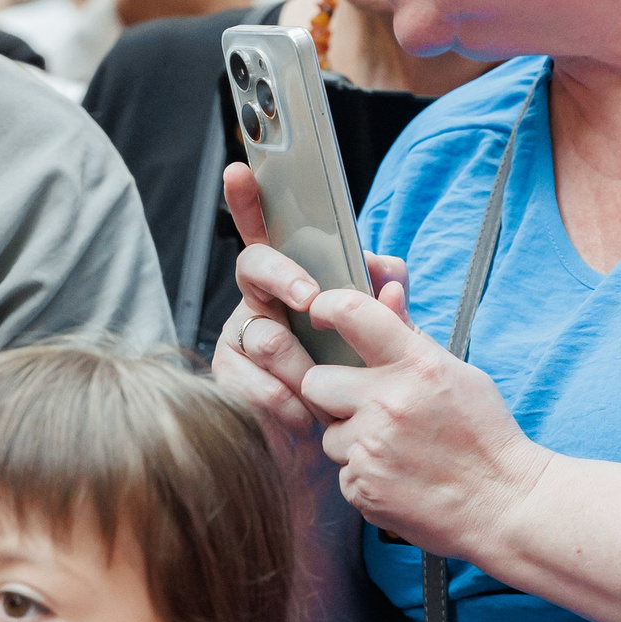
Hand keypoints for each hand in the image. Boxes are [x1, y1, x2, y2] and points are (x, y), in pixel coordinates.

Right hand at [210, 164, 407, 514]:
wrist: (348, 449)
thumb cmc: (362, 383)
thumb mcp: (386, 340)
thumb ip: (389, 305)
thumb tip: (390, 281)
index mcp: (295, 279)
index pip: (270, 229)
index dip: (249, 199)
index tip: (240, 172)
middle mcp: (260, 300)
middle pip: (255, 266)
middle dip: (284, 276)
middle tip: (310, 298)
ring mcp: (240, 337)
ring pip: (263, 333)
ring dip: (299, 362)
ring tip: (323, 390)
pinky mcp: (230, 378)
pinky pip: (249, 380)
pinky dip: (283, 400)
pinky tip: (302, 416)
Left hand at [295, 280, 549, 561]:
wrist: (505, 504)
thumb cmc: (485, 435)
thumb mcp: (459, 374)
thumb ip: (412, 337)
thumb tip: (385, 293)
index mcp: (417, 366)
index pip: (351, 313)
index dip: (327, 307)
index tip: (321, 313)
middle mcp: (388, 403)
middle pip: (315, 381)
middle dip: (332, 391)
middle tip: (362, 403)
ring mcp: (372, 449)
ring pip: (328, 433)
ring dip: (351, 439)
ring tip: (393, 448)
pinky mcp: (363, 489)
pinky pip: (342, 472)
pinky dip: (364, 474)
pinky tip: (398, 475)